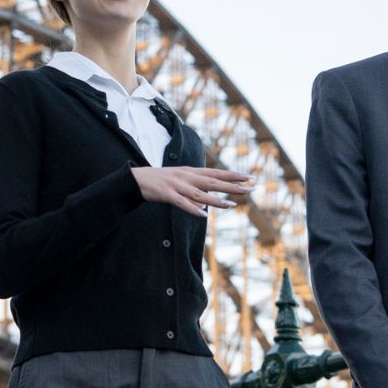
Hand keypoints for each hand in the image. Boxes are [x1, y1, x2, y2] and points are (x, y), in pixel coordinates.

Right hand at [131, 166, 252, 216]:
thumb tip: (207, 202)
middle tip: (250, 189)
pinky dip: (192, 209)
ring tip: (231, 205)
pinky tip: (202, 215)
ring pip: (200, 194)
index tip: (250, 177)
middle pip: (213, 182)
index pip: (216, 173)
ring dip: (215, 200)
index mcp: (191, 172)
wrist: (136, 179)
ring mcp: (177, 185)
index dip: (233, 175)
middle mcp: (187, 177)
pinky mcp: (166, 194)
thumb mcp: (180, 180)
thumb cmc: (160, 181)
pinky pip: (181, 203)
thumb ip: (194, 188)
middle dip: (232, 186)